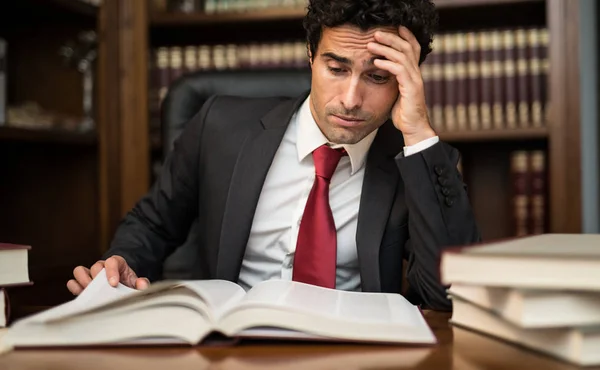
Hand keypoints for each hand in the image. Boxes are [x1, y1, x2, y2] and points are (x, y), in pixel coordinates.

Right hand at [66, 256, 149, 295]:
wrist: (122, 285)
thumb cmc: (128, 282)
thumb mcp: (136, 282)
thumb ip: (141, 283)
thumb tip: (142, 284)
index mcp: (116, 263)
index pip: (112, 261)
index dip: (111, 272)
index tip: (113, 284)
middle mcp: (101, 266)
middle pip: (95, 267)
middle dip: (97, 279)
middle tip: (101, 291)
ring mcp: (90, 274)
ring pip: (79, 270)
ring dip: (83, 281)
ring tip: (89, 292)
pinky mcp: (82, 283)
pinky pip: (73, 281)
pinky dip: (74, 288)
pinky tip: (80, 295)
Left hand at [367, 26, 435, 145]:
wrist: (413, 128)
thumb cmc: (403, 113)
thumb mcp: (396, 93)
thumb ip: (392, 81)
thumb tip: (379, 73)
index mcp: (413, 73)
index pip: (413, 48)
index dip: (405, 36)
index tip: (394, 27)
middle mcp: (416, 74)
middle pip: (407, 47)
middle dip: (391, 38)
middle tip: (376, 33)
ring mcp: (415, 80)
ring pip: (402, 56)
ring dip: (385, 49)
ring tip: (371, 44)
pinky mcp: (411, 88)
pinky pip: (399, 71)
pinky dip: (387, 64)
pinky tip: (376, 62)